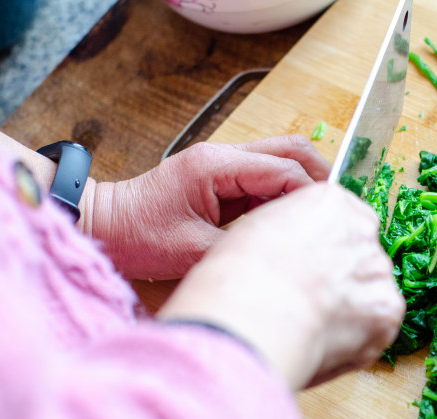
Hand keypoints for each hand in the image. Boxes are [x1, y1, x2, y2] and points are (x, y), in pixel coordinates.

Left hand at [86, 136, 330, 279]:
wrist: (101, 224)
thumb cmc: (137, 235)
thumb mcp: (193, 250)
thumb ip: (243, 245)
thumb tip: (286, 251)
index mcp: (217, 166)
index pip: (284, 169)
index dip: (312, 194)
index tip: (329, 221)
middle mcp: (224, 156)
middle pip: (291, 150)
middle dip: (319, 178)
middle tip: (334, 212)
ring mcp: (223, 165)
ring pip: (280, 160)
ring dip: (302, 186)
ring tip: (317, 219)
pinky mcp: (221, 179)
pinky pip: (264, 179)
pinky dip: (283, 196)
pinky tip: (290, 222)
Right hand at [156, 183, 405, 389]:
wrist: (254, 315)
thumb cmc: (240, 275)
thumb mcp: (258, 230)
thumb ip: (293, 234)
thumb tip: (297, 254)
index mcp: (331, 202)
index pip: (342, 221)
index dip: (324, 250)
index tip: (308, 269)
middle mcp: (363, 230)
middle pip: (359, 257)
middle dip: (341, 280)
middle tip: (309, 302)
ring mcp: (378, 270)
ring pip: (370, 293)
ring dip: (350, 310)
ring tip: (313, 326)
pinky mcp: (387, 310)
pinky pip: (377, 327)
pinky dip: (357, 340)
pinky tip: (326, 341)